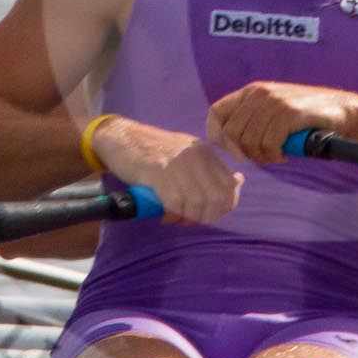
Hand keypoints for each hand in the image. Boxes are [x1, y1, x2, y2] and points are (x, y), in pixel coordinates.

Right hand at [92, 116, 242, 224]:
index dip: (223, 207)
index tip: (208, 215)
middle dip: (205, 216)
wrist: (120, 138)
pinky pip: (175, 202)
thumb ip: (208, 169)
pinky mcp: (158, 170)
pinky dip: (172, 214)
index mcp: (204, 152)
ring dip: (187, 218)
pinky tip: (164, 215)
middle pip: (216, 198)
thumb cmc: (151, 152)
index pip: (229, 186)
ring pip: (197, 202)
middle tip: (189, 220)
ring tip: (174, 218)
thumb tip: (237, 183)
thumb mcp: (185, 154)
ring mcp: (177, 162)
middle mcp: (195, 155)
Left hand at [207, 82, 357, 166]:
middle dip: (244, 152)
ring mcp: (275, 101)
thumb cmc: (306, 118)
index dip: (220, 136)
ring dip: (262, 156)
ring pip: (249, 141)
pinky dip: (275, 156)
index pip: (216, 113)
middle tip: (263, 156)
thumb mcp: (274, 111)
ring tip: (276, 155)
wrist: (343, 110)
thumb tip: (226, 143)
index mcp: (252, 91)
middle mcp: (260, 93)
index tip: (236, 150)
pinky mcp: (289, 113)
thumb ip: (252, 120)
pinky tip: (284, 155)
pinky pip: (269, 144)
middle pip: (231, 133)